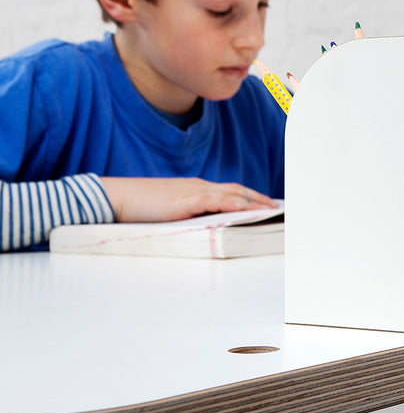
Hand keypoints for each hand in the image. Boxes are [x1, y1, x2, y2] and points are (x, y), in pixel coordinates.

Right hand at [101, 177, 278, 222]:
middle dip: (258, 197)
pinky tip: (249, 209)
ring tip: (270, 209)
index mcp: (195, 188)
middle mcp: (199, 186)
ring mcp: (194, 191)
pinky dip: (237, 204)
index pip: (228, 190)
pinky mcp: (188, 199)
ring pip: (232, 194)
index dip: (248, 195)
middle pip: (237, 189)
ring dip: (254, 201)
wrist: (119, 197)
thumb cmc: (140, 206)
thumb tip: (205, 226)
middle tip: (276, 205)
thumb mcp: (170, 210)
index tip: (263, 203)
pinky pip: (219, 201)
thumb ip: (188, 214)